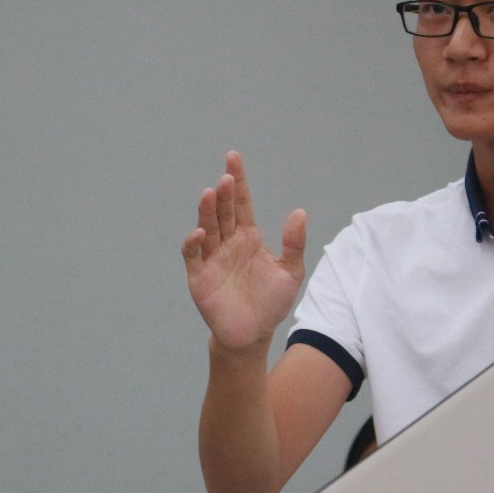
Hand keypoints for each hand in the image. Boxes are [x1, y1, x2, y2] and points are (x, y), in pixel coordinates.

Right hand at [182, 151, 307, 352]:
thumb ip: (294, 244)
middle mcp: (228, 243)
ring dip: (207, 211)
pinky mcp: (199, 277)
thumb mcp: (290, 272)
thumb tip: (300, 212)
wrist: (253, 334)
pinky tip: (201, 233)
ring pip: (207, 228)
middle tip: (226, 177)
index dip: (238, 182)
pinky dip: (194, 243)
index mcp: (249, 237)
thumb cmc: (271, 303)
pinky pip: (193, 255)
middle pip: (223, 212)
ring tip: (211, 193)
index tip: (233, 158)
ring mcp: (212, 258)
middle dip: (223, 194)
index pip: (241, 203)